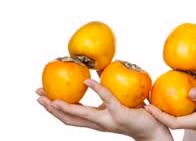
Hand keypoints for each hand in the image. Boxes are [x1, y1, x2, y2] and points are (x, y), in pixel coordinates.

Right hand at [36, 78, 172, 140]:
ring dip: (65, 107)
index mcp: (97, 120)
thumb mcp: (118, 101)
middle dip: (51, 109)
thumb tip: (99, 69)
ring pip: (82, 115)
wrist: (155, 130)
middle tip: (37, 96)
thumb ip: (108, 89)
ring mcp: (108, 120)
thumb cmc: (138, 113)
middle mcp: (99, 123)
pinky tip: (87, 81)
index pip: (71, 116)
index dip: (54, 108)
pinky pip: (106, 99)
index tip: (42, 97)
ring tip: (52, 97)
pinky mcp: (120, 114)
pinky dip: (96, 90)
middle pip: (69, 118)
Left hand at [144, 88, 195, 136]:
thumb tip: (188, 91)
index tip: (147, 105)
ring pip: (181, 116)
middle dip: (159, 111)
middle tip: (148, 97)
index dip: (158, 114)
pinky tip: (180, 92)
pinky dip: (181, 104)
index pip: (173, 122)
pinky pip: (190, 112)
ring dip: (169, 107)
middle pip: (174, 120)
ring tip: (159, 93)